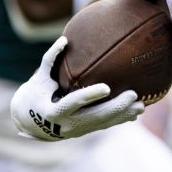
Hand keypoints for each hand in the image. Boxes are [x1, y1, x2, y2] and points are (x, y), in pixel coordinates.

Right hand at [10, 36, 145, 140]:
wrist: (30, 123)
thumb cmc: (35, 95)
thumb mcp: (39, 79)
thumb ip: (50, 60)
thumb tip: (64, 39)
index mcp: (54, 111)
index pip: (74, 102)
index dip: (90, 95)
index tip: (107, 87)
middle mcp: (67, 123)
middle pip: (95, 117)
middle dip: (116, 107)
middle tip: (133, 94)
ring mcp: (77, 130)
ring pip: (103, 124)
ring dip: (123, 115)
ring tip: (141, 106)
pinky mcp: (85, 132)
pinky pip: (104, 125)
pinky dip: (120, 119)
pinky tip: (135, 113)